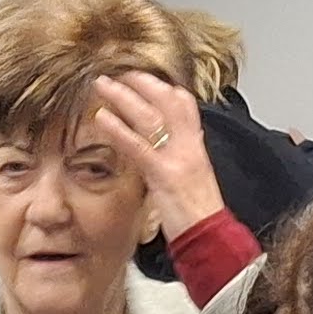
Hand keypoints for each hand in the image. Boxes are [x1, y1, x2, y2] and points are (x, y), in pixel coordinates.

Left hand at [90, 70, 225, 241]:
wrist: (211, 240)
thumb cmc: (200, 219)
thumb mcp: (193, 183)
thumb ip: (179, 163)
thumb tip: (164, 154)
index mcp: (195, 148)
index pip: (184, 106)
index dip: (163, 88)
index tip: (144, 79)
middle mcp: (189, 147)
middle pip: (166, 102)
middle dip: (141, 83)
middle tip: (117, 73)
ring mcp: (177, 159)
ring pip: (150, 117)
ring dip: (124, 96)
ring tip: (102, 84)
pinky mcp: (164, 175)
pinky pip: (138, 146)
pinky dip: (118, 129)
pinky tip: (101, 118)